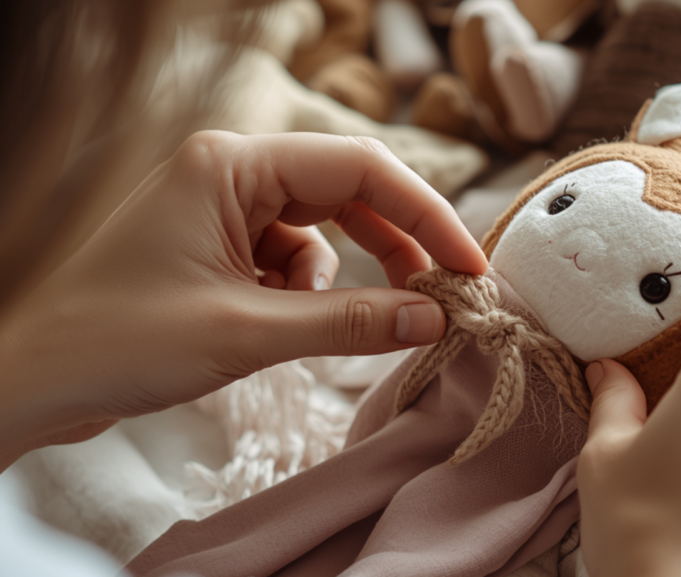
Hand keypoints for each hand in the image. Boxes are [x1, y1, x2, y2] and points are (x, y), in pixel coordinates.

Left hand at [0, 131, 486, 467]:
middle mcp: (231, 172)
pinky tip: (269, 324)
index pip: (359, 168)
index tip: (467, 265)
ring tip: (311, 324)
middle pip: (347, 193)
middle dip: (394, 246)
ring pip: (323, 231)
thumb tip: (433, 318)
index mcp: (231, 163)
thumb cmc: (118, 341)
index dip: (424, 216)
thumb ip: (347, 322)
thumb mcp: (245, 332)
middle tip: (439, 296)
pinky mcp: (220, 244)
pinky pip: (292, 259)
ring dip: (337, 281)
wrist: (34, 381)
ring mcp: (224, 207)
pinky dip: (302, 294)